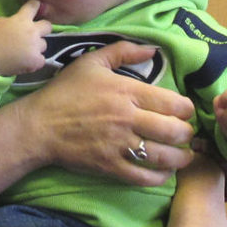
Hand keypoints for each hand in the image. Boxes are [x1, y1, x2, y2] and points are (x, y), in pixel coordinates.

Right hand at [0, 0, 50, 75]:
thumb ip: (12, 20)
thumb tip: (18, 23)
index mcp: (22, 19)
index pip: (33, 6)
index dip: (34, 5)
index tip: (35, 6)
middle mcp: (32, 31)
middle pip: (48, 26)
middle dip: (43, 28)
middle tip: (35, 34)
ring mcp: (35, 47)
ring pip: (43, 44)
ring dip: (36, 47)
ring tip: (25, 52)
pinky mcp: (36, 61)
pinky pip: (41, 59)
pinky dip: (34, 61)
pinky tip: (26, 61)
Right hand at [20, 41, 194, 187]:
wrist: (39, 125)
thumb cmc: (66, 91)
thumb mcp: (92, 62)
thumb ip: (124, 50)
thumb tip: (154, 49)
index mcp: (126, 91)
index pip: (173, 103)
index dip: (186, 109)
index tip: (184, 111)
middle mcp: (127, 119)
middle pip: (175, 131)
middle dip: (187, 134)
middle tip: (186, 134)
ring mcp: (119, 145)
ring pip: (165, 157)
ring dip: (181, 158)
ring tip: (184, 155)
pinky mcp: (111, 167)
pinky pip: (145, 177)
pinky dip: (161, 177)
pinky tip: (164, 171)